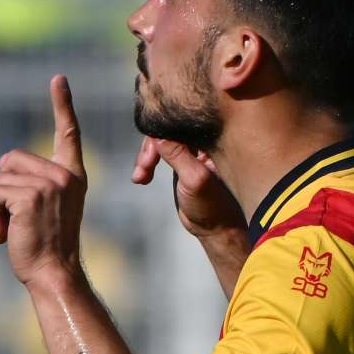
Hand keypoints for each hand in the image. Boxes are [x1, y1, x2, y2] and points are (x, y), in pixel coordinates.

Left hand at [0, 75, 86, 285]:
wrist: (54, 273)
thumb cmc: (46, 246)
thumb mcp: (48, 207)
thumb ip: (35, 182)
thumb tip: (4, 162)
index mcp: (73, 175)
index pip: (68, 133)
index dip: (62, 104)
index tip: (58, 79)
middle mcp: (64, 175)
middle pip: (11, 159)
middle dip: (4, 187)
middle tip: (19, 219)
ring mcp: (49, 184)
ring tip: (14, 229)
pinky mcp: (30, 196)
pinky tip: (6, 234)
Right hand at [131, 137, 245, 238]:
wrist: (214, 229)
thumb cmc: (212, 207)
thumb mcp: (194, 180)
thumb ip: (178, 155)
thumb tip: (157, 134)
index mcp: (212, 140)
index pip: (179, 123)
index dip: (159, 135)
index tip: (148, 159)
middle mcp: (202, 140)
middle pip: (167, 129)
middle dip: (149, 149)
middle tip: (142, 170)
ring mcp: (191, 149)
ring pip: (160, 140)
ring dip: (145, 157)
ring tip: (139, 178)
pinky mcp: (181, 160)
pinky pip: (160, 151)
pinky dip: (147, 162)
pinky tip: (141, 177)